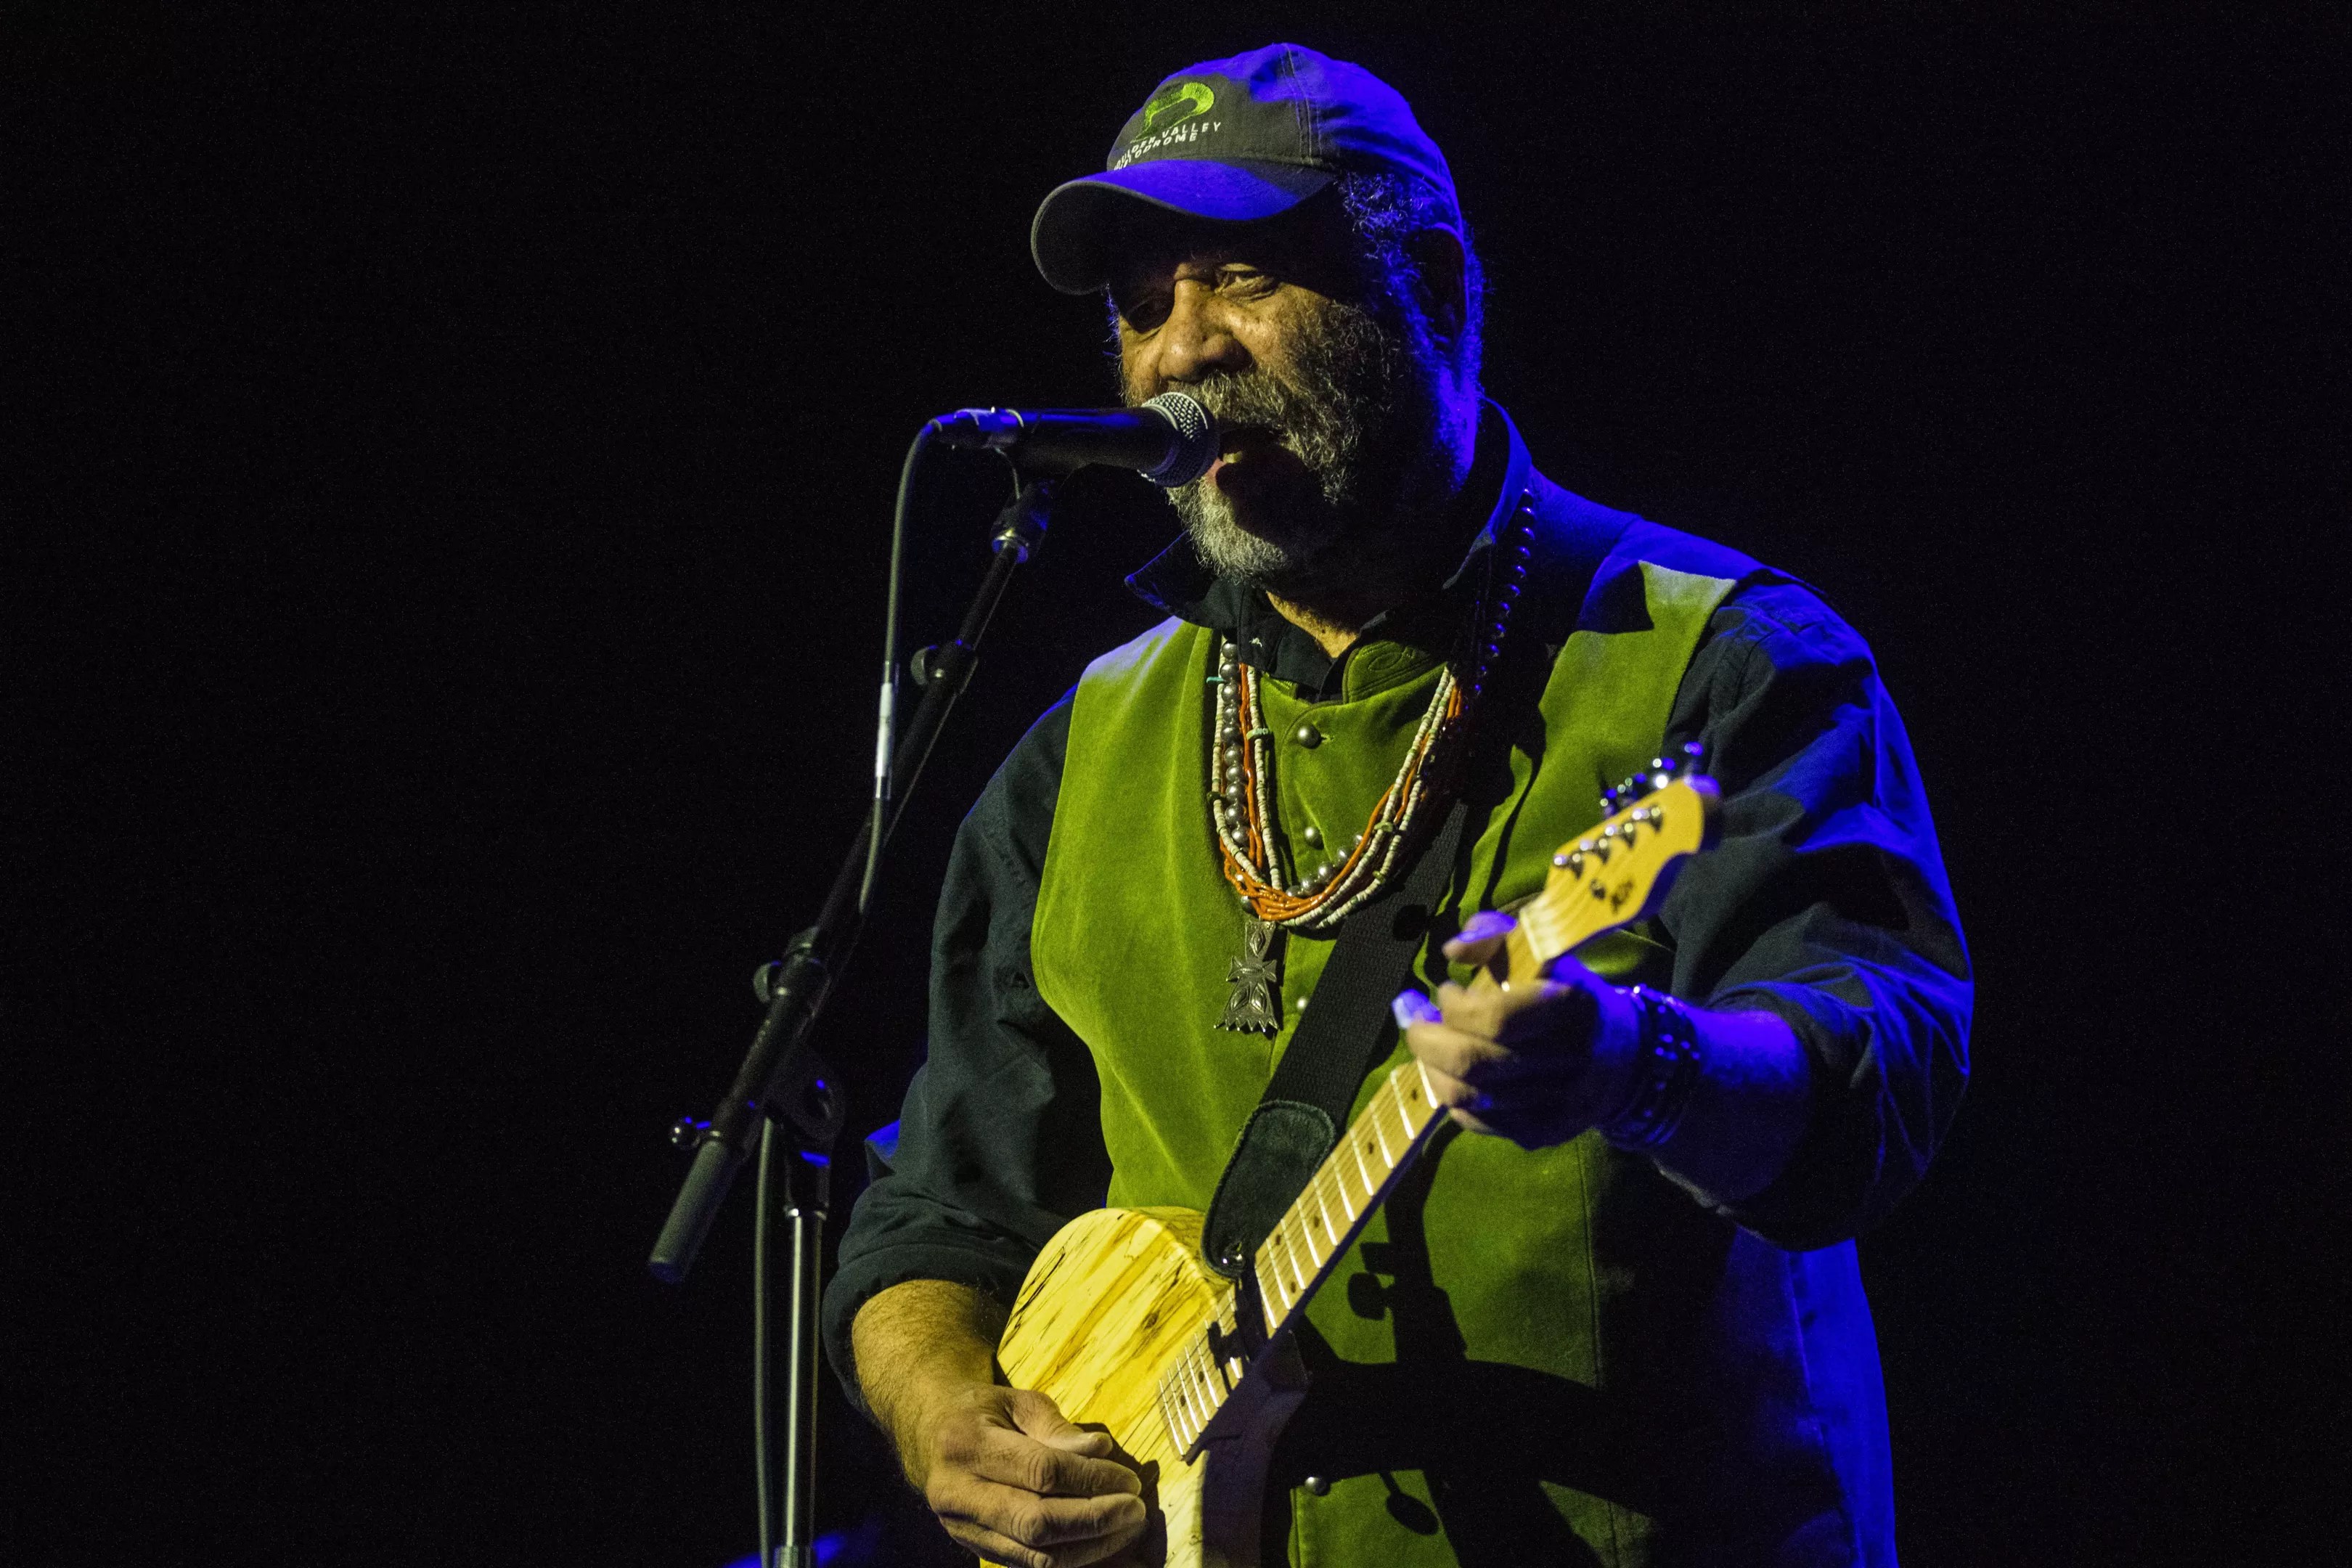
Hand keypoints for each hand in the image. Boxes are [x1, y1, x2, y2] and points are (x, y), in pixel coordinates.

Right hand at [896, 1379, 1147, 1567]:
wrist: (930, 1433)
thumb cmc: (983, 1411)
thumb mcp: (1019, 1402)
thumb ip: (1058, 1428)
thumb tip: (1100, 1450)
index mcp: (967, 1444)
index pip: (1040, 1471)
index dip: (1091, 1480)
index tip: (1128, 1480)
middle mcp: (957, 1492)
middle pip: (1035, 1522)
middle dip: (1094, 1520)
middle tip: (1135, 1509)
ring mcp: (960, 1527)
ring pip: (1032, 1554)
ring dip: (1088, 1546)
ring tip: (1124, 1527)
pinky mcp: (972, 1547)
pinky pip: (1026, 1565)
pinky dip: (1068, 1558)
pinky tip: (1097, 1542)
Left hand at [1397, 909, 1642, 1148]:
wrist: (1626, 1057)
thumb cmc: (1571, 993)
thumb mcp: (1544, 950)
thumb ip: (1496, 935)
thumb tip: (1452, 950)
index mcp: (1569, 1009)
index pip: (1495, 1018)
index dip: (1455, 1005)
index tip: (1446, 988)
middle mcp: (1564, 1064)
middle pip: (1472, 1063)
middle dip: (1426, 1038)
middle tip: (1414, 1015)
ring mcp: (1552, 1106)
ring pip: (1465, 1097)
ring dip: (1430, 1066)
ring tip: (1425, 1041)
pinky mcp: (1540, 1132)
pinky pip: (1475, 1121)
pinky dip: (1450, 1094)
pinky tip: (1446, 1070)